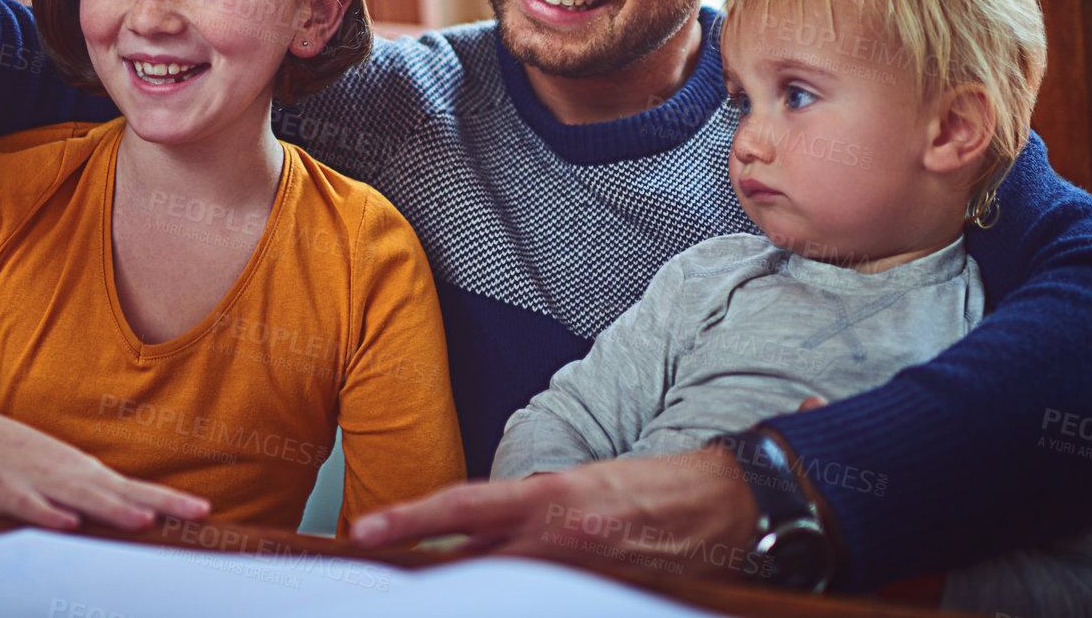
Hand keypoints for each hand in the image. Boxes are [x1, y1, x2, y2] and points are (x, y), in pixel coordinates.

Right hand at [0, 404, 210, 531]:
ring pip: (80, 498)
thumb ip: (90, 494)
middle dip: (160, 503)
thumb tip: (129, 511)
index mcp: (83, 473)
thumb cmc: (15, 458)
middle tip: (199, 512)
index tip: (205, 511)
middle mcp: (68, 475)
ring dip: (112, 509)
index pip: (135, 488)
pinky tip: (67, 525)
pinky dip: (48, 515)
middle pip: (120, 492)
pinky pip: (28, 506)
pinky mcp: (2, 491)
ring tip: (145, 520)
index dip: (170, 500)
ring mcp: (37, 480)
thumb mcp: (59, 474)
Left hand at [350, 447, 758, 579]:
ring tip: (434, 593)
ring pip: (507, 589)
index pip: (463, 506)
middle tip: (385, 576)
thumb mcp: (580, 486)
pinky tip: (508, 604)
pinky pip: (553, 604)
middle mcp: (562, 534)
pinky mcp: (612, 593)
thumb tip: (481, 532)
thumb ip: (529, 512)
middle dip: (428, 573)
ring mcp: (587, 572)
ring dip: (472, 592)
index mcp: (550, 495)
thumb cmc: (650, 490)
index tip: (366, 532)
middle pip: (475, 562)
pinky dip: (523, 605)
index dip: (411, 520)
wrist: (726, 503)